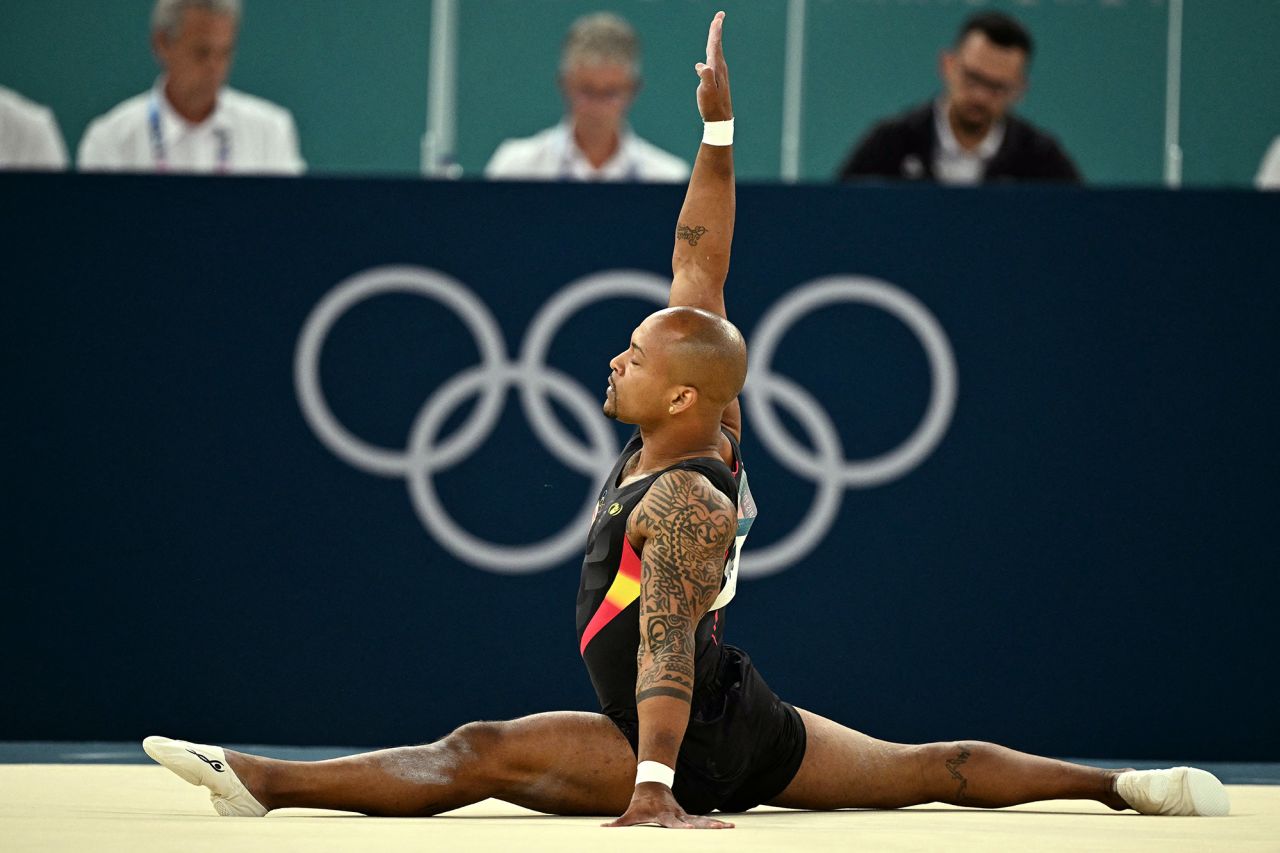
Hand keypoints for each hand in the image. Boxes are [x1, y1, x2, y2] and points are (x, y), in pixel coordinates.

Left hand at [603, 782, 734, 828]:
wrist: (652, 785)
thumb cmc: (640, 803)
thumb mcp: (629, 814)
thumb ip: (618, 823)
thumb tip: (603, 828)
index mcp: (665, 815)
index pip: (674, 823)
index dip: (682, 826)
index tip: (691, 830)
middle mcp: (677, 814)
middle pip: (695, 821)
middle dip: (709, 825)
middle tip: (723, 828)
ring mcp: (684, 814)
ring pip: (702, 820)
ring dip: (716, 824)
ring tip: (731, 828)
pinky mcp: (688, 816)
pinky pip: (703, 821)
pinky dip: (714, 824)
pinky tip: (728, 827)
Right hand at [695, 11, 732, 121]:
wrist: (720, 120)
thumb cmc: (712, 106)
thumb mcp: (707, 92)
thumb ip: (705, 77)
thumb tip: (701, 65)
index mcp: (716, 68)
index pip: (715, 46)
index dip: (716, 31)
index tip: (719, 18)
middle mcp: (720, 68)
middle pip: (717, 45)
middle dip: (716, 30)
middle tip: (719, 16)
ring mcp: (719, 74)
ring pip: (716, 52)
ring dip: (715, 39)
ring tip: (715, 29)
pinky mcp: (717, 79)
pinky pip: (714, 60)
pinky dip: (712, 52)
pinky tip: (709, 55)